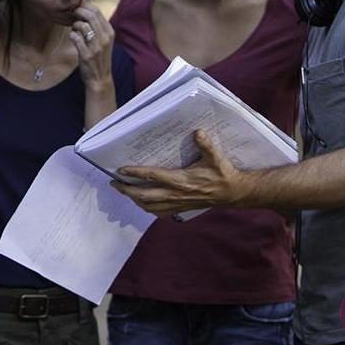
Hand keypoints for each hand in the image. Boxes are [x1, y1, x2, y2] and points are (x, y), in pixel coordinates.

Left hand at [68, 1, 113, 88]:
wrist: (100, 78)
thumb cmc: (100, 58)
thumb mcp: (104, 41)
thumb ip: (98, 28)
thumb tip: (87, 12)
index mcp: (110, 32)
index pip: (97, 12)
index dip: (85, 7)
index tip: (78, 7)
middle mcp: (105, 38)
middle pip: (90, 16)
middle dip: (79, 12)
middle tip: (72, 13)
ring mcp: (96, 46)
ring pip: (83, 25)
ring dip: (75, 25)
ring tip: (74, 29)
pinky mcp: (87, 54)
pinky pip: (76, 38)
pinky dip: (72, 35)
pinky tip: (72, 37)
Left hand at [111, 130, 248, 214]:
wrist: (231, 194)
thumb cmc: (222, 174)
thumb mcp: (215, 158)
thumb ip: (206, 145)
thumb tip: (198, 132)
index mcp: (181, 180)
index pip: (153, 176)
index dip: (135, 173)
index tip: (121, 170)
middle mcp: (176, 194)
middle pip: (144, 195)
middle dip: (127, 190)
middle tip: (114, 183)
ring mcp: (177, 204)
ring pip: (148, 206)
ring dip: (134, 199)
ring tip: (123, 191)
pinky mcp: (180, 209)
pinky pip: (158, 212)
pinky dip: (146, 208)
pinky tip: (141, 202)